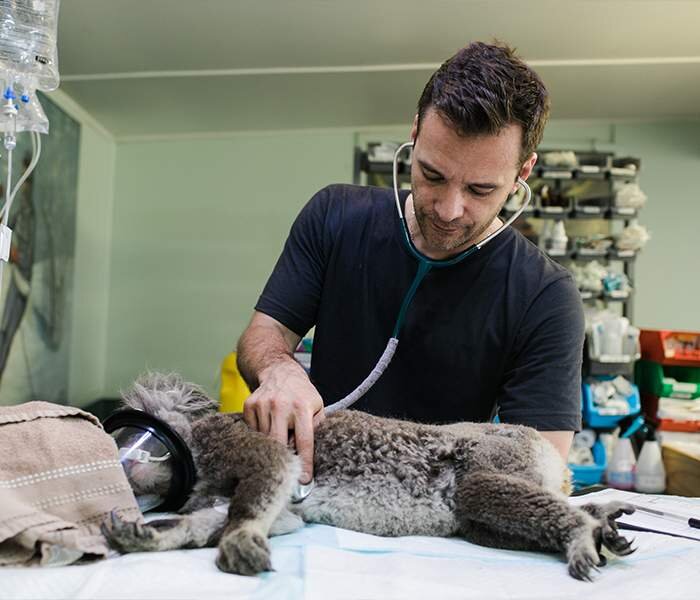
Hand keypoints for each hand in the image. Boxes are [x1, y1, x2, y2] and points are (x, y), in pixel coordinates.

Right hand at [242, 360, 323, 483]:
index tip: (304, 480)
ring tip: (279, 437)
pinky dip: (260, 434)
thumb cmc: (301, 393)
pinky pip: (253, 431)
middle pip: (279, 444)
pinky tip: (268, 425)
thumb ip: (317, 427)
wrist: (278, 371)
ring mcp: (263, 405)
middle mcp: (281, 405)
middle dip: (283, 459)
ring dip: (272, 445)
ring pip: (265, 440)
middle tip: (287, 468)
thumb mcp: (317, 406)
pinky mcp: (249, 405)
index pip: (304, 442)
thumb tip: (314, 456)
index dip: (304, 463)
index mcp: (302, 407)